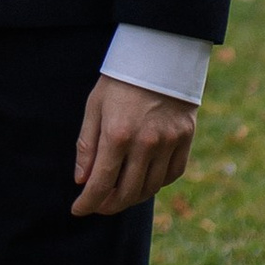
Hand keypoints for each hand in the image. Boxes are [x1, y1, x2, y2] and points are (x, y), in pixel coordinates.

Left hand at [71, 74, 196, 217]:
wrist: (159, 55)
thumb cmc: (120, 80)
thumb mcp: (95, 107)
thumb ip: (87, 146)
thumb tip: (82, 181)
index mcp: (117, 134)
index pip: (101, 183)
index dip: (88, 202)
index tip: (78, 210)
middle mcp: (145, 142)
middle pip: (127, 192)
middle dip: (108, 205)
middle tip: (97, 205)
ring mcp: (169, 141)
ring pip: (151, 188)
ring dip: (132, 198)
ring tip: (118, 195)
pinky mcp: (186, 138)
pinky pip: (172, 174)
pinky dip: (157, 183)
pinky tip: (143, 181)